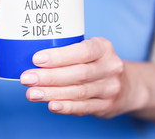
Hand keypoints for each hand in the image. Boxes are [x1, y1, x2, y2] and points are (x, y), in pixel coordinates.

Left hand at [20, 37, 144, 117]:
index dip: (59, 56)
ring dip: (52, 93)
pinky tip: (51, 105)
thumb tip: (32, 58)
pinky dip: (66, 107)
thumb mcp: (90, 50)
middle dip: (49, 77)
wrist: (128, 85)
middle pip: (78, 73)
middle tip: (27, 78)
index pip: (82, 51)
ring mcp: (110, 88)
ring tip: (32, 93)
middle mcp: (110, 67)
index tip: (36, 59)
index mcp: (103, 48)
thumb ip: (69, 52)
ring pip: (78, 92)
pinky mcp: (106, 106)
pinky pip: (83, 107)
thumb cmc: (97, 63)